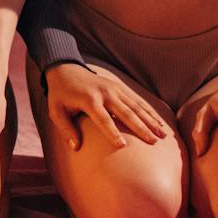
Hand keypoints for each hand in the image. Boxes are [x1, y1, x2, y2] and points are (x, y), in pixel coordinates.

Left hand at [43, 61, 169, 149]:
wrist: (65, 68)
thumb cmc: (60, 94)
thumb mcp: (55, 111)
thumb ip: (65, 129)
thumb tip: (76, 148)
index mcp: (89, 99)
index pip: (103, 119)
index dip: (112, 132)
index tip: (123, 146)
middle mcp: (105, 92)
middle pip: (126, 112)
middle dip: (141, 127)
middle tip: (154, 141)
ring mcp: (114, 88)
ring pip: (136, 105)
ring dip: (150, 120)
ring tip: (162, 135)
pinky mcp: (119, 87)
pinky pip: (137, 100)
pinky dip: (149, 111)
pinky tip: (159, 122)